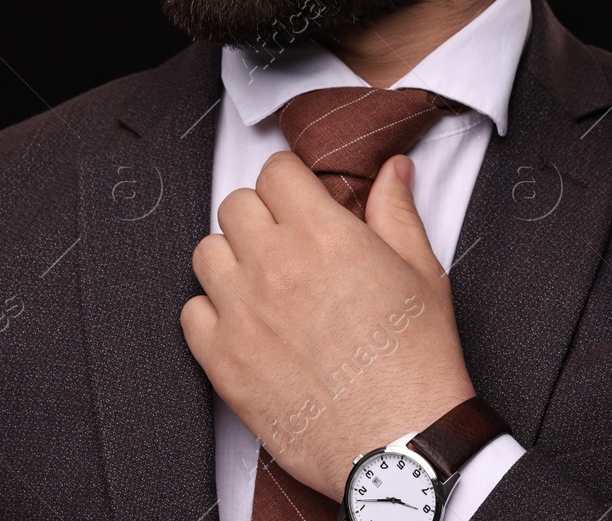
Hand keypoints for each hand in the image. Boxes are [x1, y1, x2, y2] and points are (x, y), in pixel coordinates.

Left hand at [181, 151, 475, 499]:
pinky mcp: (222, 359)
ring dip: (232, 259)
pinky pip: (191, 312)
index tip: (298, 198)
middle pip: (236, 205)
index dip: (290, 181)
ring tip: (264, 282)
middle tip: (286, 242)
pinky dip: (212, 313)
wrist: (401, 440)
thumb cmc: (416, 364)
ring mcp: (242, 312)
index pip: (276, 172)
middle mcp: (275, 266)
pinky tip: (246, 324)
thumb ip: (397, 212)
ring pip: (207, 252)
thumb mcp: (421, 272)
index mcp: (323, 236)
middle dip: (262, 215)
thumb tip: (393, 173)